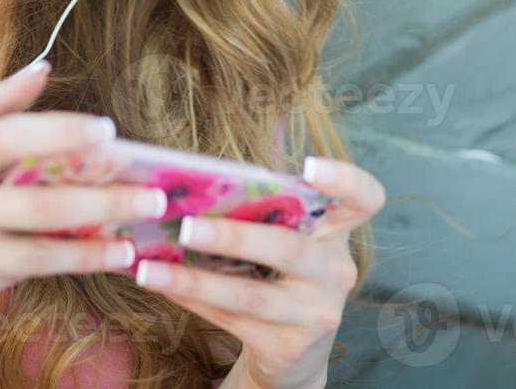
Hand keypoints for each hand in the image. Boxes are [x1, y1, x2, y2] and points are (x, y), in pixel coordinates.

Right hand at [0, 61, 168, 329]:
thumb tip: (44, 68)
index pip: (10, 138)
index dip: (63, 134)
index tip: (111, 135)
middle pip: (41, 203)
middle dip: (106, 200)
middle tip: (152, 196)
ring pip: (39, 252)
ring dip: (94, 247)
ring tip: (134, 241)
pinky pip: (16, 278)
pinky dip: (57, 267)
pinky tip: (90, 258)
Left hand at [134, 156, 386, 388]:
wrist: (293, 350)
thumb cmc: (278, 274)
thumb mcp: (285, 240)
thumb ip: (261, 212)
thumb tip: (192, 186)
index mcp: (337, 231)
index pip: (364, 199)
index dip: (343, 180)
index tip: (308, 166)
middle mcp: (336, 272)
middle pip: (288, 249)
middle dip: (234, 237)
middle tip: (186, 227)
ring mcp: (317, 313)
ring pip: (252, 296)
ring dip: (196, 281)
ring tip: (151, 268)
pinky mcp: (290, 347)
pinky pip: (233, 321)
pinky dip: (193, 300)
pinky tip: (162, 285)